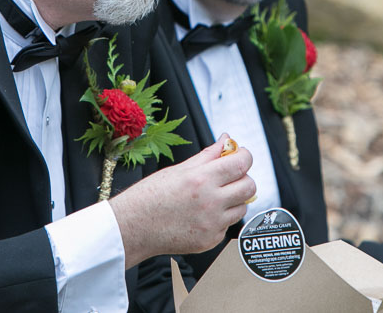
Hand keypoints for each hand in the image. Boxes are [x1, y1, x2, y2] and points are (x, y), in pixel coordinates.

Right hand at [109, 134, 254, 267]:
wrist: (133, 227)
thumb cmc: (151, 196)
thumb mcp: (179, 169)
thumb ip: (208, 155)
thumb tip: (227, 139)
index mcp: (201, 179)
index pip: (241, 163)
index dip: (245, 156)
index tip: (241, 155)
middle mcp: (210, 202)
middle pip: (249, 186)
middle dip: (243, 178)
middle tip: (229, 176)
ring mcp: (212, 224)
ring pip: (242, 207)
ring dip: (234, 199)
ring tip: (213, 197)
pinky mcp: (210, 241)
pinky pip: (227, 225)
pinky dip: (220, 218)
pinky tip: (201, 215)